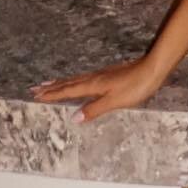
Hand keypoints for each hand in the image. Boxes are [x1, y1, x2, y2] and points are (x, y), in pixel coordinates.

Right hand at [29, 57, 160, 123]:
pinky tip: (77, 82)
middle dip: (51, 87)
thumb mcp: (114, 101)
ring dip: (60, 83)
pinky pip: (84, 78)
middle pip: (67, 83)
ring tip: (49, 84)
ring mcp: (101, 75)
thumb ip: (94, 110)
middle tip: (34, 89)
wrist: (152, 69)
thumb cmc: (135, 86)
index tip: (36, 95)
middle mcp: (93, 79)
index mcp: (92, 85)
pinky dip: (74, 81)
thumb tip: (74, 118)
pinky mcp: (108, 75)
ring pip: (75, 79)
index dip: (52, 94)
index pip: (68, 91)